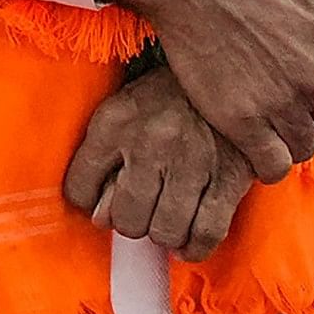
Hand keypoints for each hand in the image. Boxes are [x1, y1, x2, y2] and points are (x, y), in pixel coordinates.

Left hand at [62, 65, 254, 260]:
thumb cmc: (172, 94)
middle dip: (131, 222)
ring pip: (164, 231)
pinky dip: (195, 246)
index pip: (79, 189)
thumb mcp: (126, 108)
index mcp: (116, 122)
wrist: (234, 68)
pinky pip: (206, 232)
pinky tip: (189, 239)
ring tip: (167, 220)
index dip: (89, 202)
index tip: (102, 199)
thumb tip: (99, 217)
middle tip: (143, 209)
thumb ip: (101, 158)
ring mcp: (192, 161)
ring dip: (163, 234)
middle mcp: (150, 141)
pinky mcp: (230, 176)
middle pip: (125, 219)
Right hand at [91, 0, 313, 182]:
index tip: (293, 69)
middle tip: (271, 90)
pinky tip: (251, 142)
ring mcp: (283, 101)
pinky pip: (272, 166)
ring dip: (285, 137)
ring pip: (302, 146)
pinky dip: (265, 162)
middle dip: (305, 111)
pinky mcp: (244, 121)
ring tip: (259, 114)